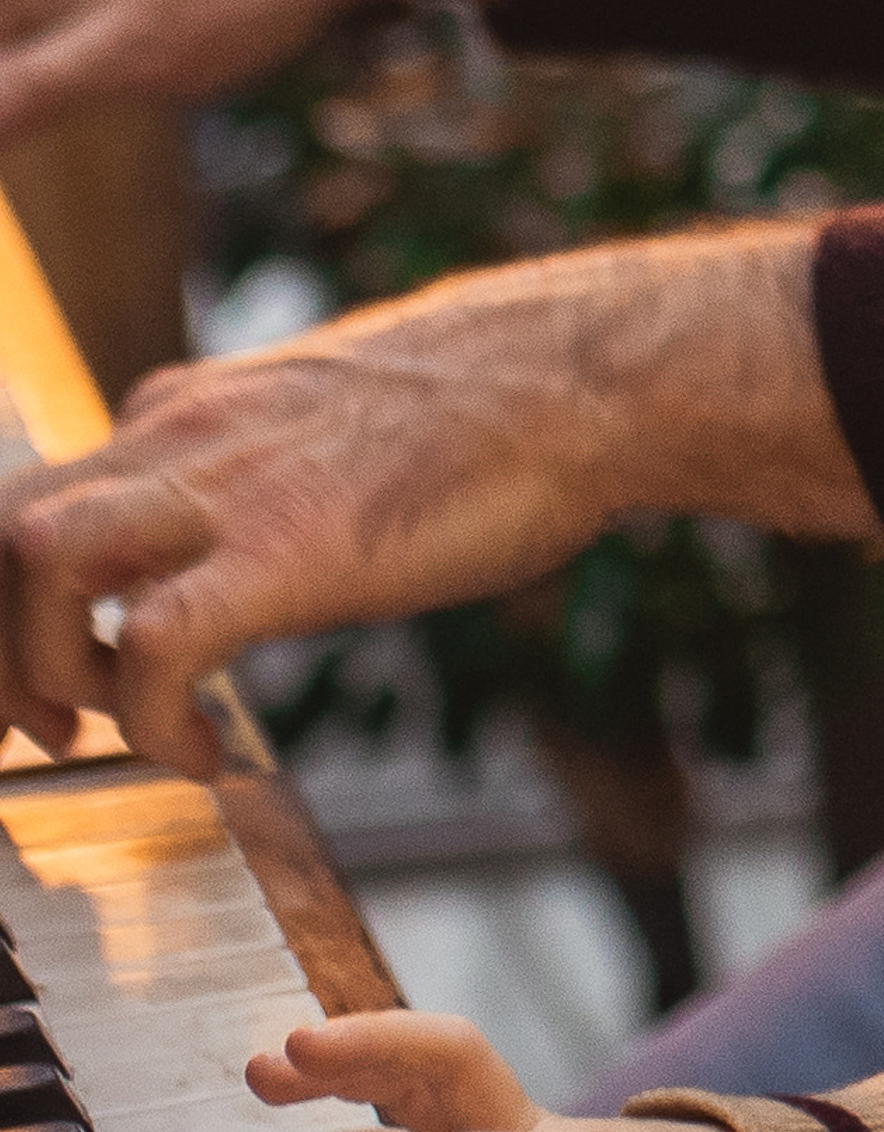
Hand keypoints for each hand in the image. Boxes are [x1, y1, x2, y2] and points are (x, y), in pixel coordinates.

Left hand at [0, 223, 869, 769]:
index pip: (41, 493)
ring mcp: (226, 488)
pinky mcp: (285, 551)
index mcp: (190, 410)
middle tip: (38, 720)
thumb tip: (265, 521)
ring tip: (95, 729)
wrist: (581, 375)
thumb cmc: (492, 406)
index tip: (60, 671)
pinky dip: (152, 721)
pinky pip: (154, 645)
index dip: (18, 599)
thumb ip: (266, 464)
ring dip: (42, 665)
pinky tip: (210, 756)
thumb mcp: (334, 420)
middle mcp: (181, 435)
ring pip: (33, 560)